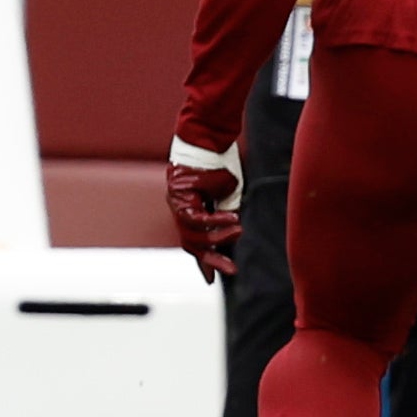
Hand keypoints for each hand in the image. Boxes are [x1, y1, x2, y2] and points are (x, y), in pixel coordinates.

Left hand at [166, 137, 242, 282]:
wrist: (208, 137)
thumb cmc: (219, 162)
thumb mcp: (228, 192)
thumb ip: (226, 212)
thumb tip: (230, 232)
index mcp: (190, 210)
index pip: (195, 241)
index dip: (204, 261)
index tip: (211, 280)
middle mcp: (180, 209)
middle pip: (192, 244)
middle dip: (212, 260)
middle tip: (233, 271)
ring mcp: (177, 203)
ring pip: (193, 235)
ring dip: (219, 238)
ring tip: (239, 231)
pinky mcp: (179, 196)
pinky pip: (196, 218)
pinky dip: (216, 221)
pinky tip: (234, 219)